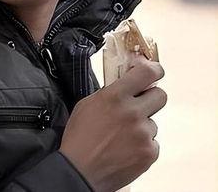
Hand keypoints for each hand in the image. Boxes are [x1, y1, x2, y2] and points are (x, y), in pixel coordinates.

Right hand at [58, 54, 166, 191]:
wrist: (81, 170)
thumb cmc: (80, 137)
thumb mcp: (87, 104)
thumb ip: (109, 92)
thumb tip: (125, 83)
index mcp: (115, 96)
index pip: (147, 73)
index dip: (154, 69)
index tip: (154, 71)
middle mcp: (132, 112)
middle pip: (160, 95)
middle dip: (151, 98)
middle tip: (139, 105)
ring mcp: (143, 133)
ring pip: (153, 122)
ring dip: (142, 125)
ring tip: (122, 135)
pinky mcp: (150, 152)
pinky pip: (152, 141)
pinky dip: (142, 144)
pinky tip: (126, 147)